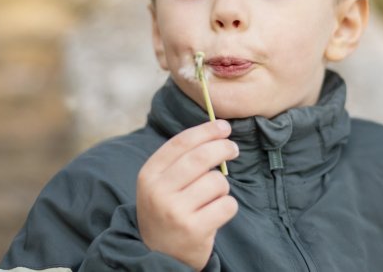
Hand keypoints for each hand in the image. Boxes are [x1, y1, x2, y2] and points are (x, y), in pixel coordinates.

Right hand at [136, 120, 238, 270]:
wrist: (158, 256)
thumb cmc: (166, 211)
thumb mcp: (160, 184)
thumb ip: (181, 160)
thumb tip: (216, 130)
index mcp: (149, 175)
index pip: (181, 143)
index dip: (205, 130)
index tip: (223, 126)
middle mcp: (159, 191)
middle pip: (201, 157)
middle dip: (223, 148)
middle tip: (233, 149)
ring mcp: (176, 211)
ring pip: (217, 182)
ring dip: (222, 187)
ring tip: (211, 199)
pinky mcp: (194, 229)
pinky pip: (227, 204)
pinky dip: (227, 207)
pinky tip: (215, 214)